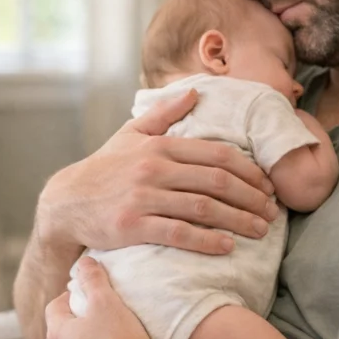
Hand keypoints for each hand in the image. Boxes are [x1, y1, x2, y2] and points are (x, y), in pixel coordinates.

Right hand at [37, 88, 277, 256]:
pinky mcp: (132, 226)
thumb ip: (164, 114)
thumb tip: (194, 91)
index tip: (268, 186)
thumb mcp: (130, 134)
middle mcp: (153, 168)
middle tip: (272, 212)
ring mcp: (142, 198)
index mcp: (160, 145)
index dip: (249, 171)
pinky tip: (227, 247)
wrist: (66, 203)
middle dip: (252, 197)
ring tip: (260, 231)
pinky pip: (178, 233)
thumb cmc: (104, 170)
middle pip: (217, 181)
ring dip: (238, 220)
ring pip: (203, 208)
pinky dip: (207, 240)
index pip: (217, 155)